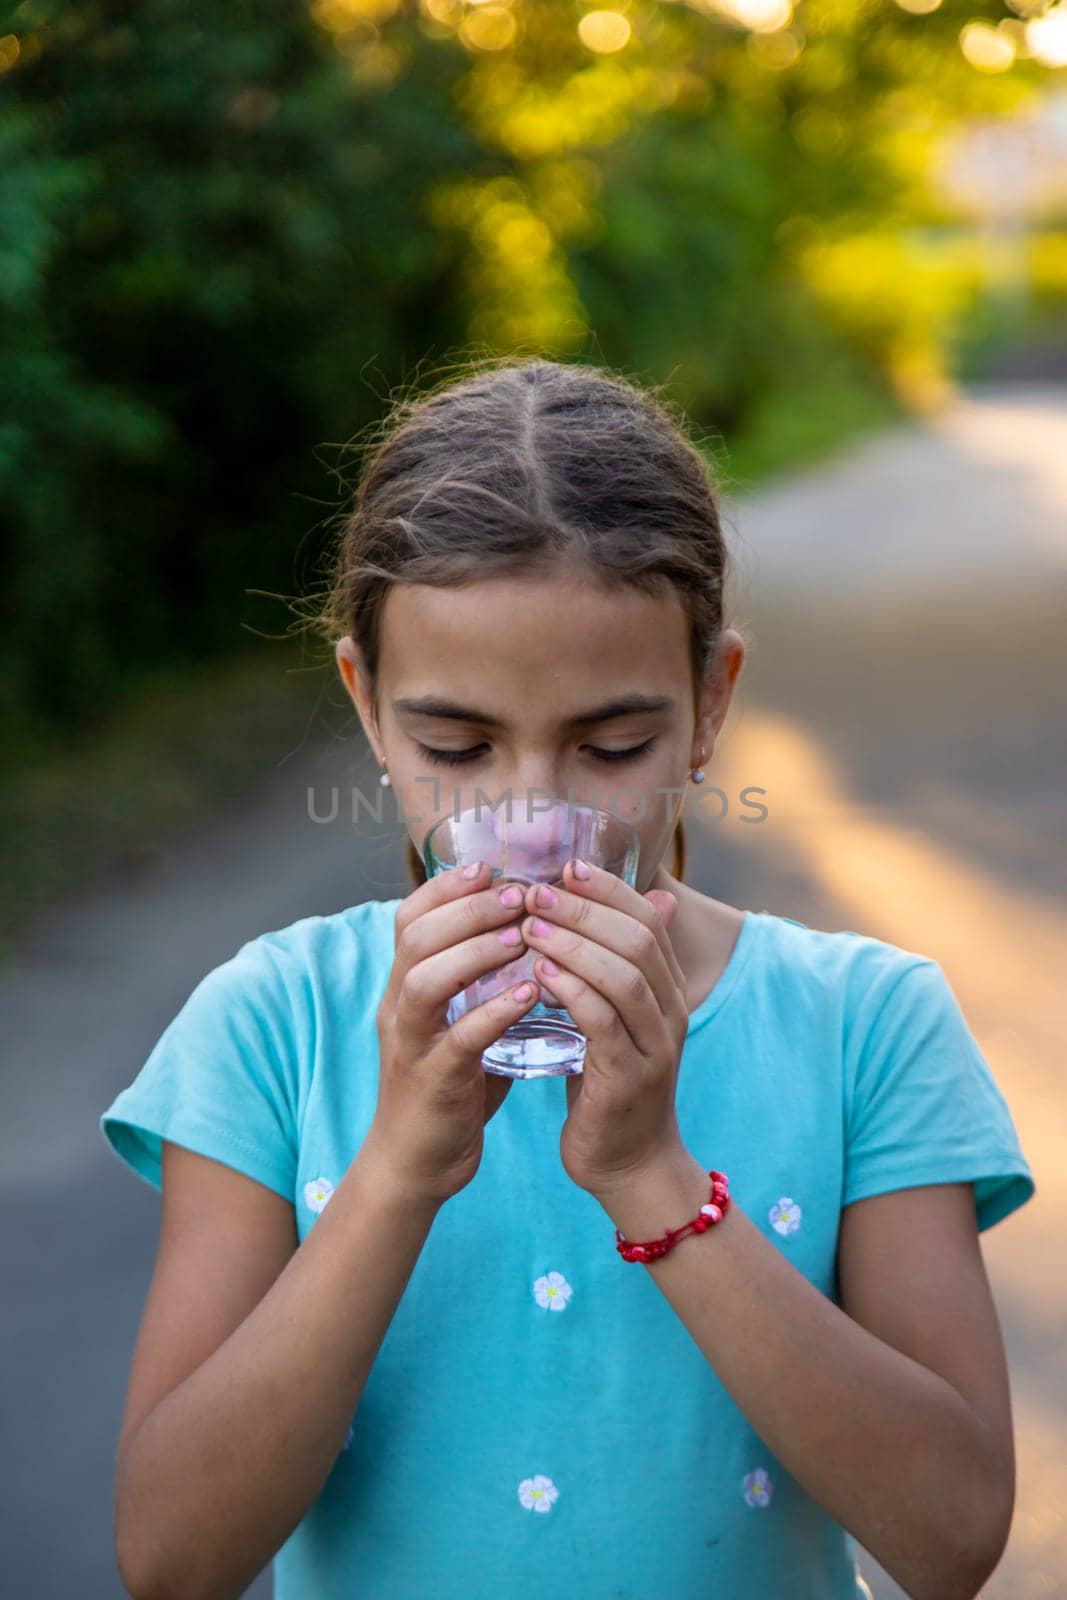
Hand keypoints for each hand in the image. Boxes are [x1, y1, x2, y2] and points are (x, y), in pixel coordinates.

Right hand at [367, 860, 539, 1205]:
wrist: (417, 1162)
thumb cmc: (453, 1083)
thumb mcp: (464, 1019)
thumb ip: (491, 978)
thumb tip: (540, 930)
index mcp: (406, 983)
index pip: (412, 917)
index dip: (447, 887)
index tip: (491, 866)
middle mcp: (399, 1005)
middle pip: (415, 936)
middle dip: (467, 908)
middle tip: (519, 894)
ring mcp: (411, 1043)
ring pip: (424, 979)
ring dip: (475, 951)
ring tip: (523, 935)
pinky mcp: (431, 1082)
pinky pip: (457, 1039)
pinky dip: (491, 1011)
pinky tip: (528, 994)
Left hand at [519, 859, 690, 1196]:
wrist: (628, 1166)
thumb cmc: (609, 1086)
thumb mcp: (614, 1020)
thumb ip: (607, 970)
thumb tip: (592, 915)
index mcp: (667, 991)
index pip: (649, 920)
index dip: (609, 889)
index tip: (565, 865)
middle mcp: (671, 1012)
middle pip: (639, 940)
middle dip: (587, 908)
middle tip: (536, 891)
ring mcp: (655, 1047)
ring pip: (625, 977)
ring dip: (575, 944)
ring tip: (530, 925)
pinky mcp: (630, 1080)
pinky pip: (604, 1023)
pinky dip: (573, 991)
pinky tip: (538, 973)